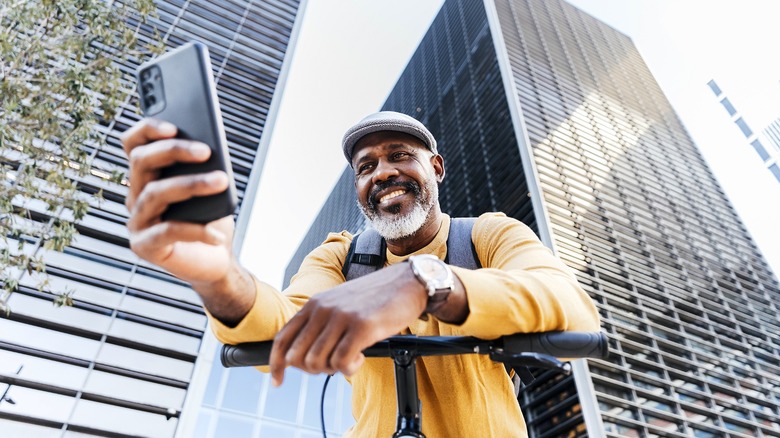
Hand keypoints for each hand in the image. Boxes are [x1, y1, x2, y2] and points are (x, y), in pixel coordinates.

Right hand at [121, 118, 234, 283]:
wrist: (215, 261)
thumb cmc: (211, 219)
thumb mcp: (210, 188)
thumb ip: (202, 168)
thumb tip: (206, 151)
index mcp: (147, 177)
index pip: (133, 144)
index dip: (146, 130)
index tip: (172, 126)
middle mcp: (136, 196)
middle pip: (141, 162)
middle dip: (174, 151)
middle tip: (206, 151)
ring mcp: (137, 222)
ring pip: (156, 193)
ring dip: (191, 184)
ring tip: (221, 181)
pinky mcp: (145, 246)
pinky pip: (168, 231)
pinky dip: (196, 230)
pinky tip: (217, 233)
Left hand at [268, 263, 427, 385]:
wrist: (409, 282)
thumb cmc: (376, 297)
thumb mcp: (340, 303)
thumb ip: (321, 322)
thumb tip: (302, 355)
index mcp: (315, 303)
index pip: (282, 338)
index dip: (277, 364)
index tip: (277, 382)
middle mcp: (323, 309)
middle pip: (297, 357)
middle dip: (311, 370)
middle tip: (331, 365)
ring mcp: (341, 317)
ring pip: (316, 362)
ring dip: (332, 370)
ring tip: (349, 359)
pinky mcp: (361, 327)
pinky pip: (341, 363)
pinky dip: (349, 369)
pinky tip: (361, 357)